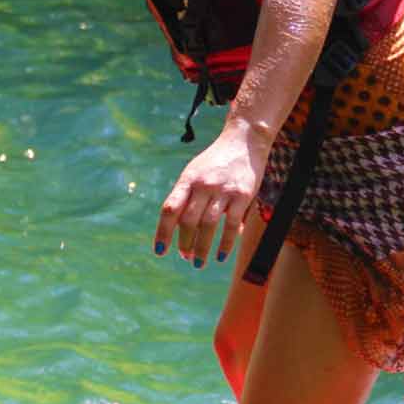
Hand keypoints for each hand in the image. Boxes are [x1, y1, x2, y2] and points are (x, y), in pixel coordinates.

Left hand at [154, 119, 271, 267]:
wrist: (244, 140)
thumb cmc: (216, 162)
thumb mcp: (195, 173)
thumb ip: (186, 197)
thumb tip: (178, 230)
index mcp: (188, 180)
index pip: (170, 209)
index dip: (163, 232)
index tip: (160, 251)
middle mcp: (203, 185)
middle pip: (187, 220)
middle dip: (184, 243)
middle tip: (185, 257)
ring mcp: (223, 190)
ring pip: (207, 225)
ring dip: (201, 248)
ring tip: (198, 263)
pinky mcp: (242, 195)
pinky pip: (231, 225)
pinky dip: (225, 244)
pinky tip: (220, 257)